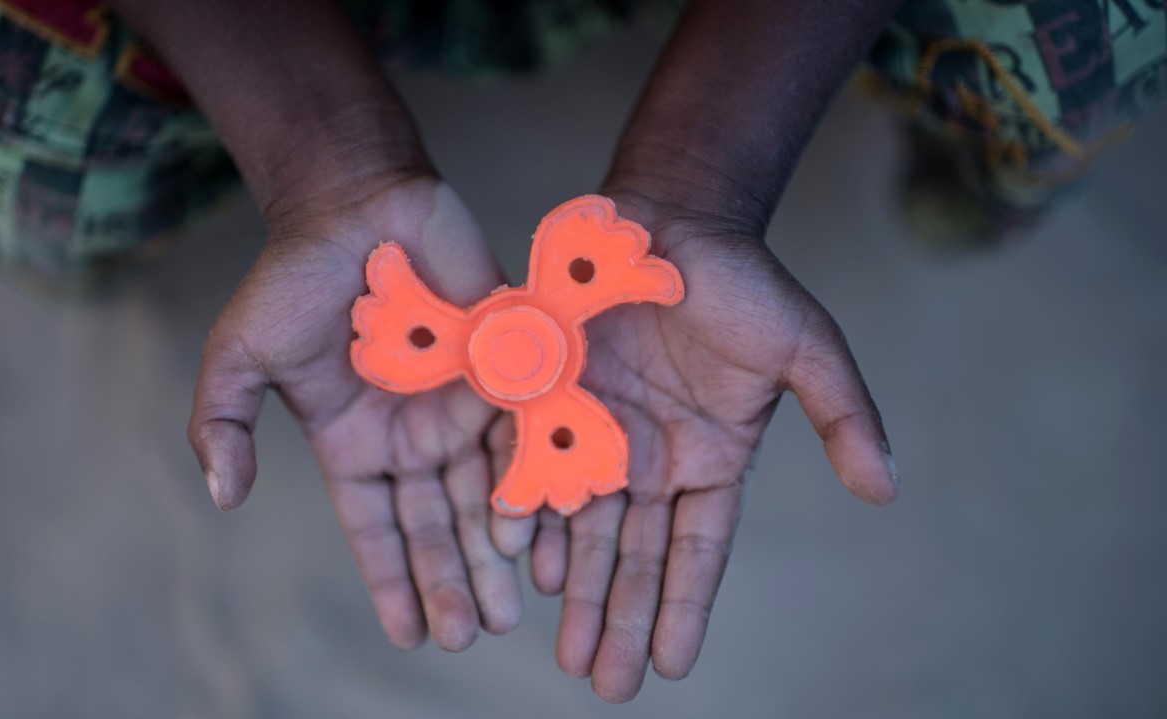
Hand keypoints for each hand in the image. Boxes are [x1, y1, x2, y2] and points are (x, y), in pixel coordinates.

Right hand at [188, 174, 522, 650]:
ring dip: (497, 550)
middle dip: (453, 580)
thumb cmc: (295, 277)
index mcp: (356, 443)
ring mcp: (459, 403)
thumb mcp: (242, 355)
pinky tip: (537, 528)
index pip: (376, 529)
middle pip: (437, 523)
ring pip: (485, 492)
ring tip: (510, 604)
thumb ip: (225, 424)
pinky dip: (530, 481)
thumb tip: (221, 498)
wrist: (356, 203)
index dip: (392, 581)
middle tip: (472, 633)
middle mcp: (412, 434)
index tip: (410, 635)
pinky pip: (521, 433)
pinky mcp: (503, 365)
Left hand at [517, 189, 897, 701]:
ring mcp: (595, 432)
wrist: (668, 216)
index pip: (696, 550)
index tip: (668, 666)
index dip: (683, 607)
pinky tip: (517, 557)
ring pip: (580, 527)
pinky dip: (527, 512)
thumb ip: (842, 417)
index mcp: (709, 459)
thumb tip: (887, 491)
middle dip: (619, 619)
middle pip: (632, 556)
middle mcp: (650, 459)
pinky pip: (533, 466)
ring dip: (571, 589)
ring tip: (560, 649)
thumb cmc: (743, 281)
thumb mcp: (808, 346)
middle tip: (604, 684)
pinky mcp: (547, 398)